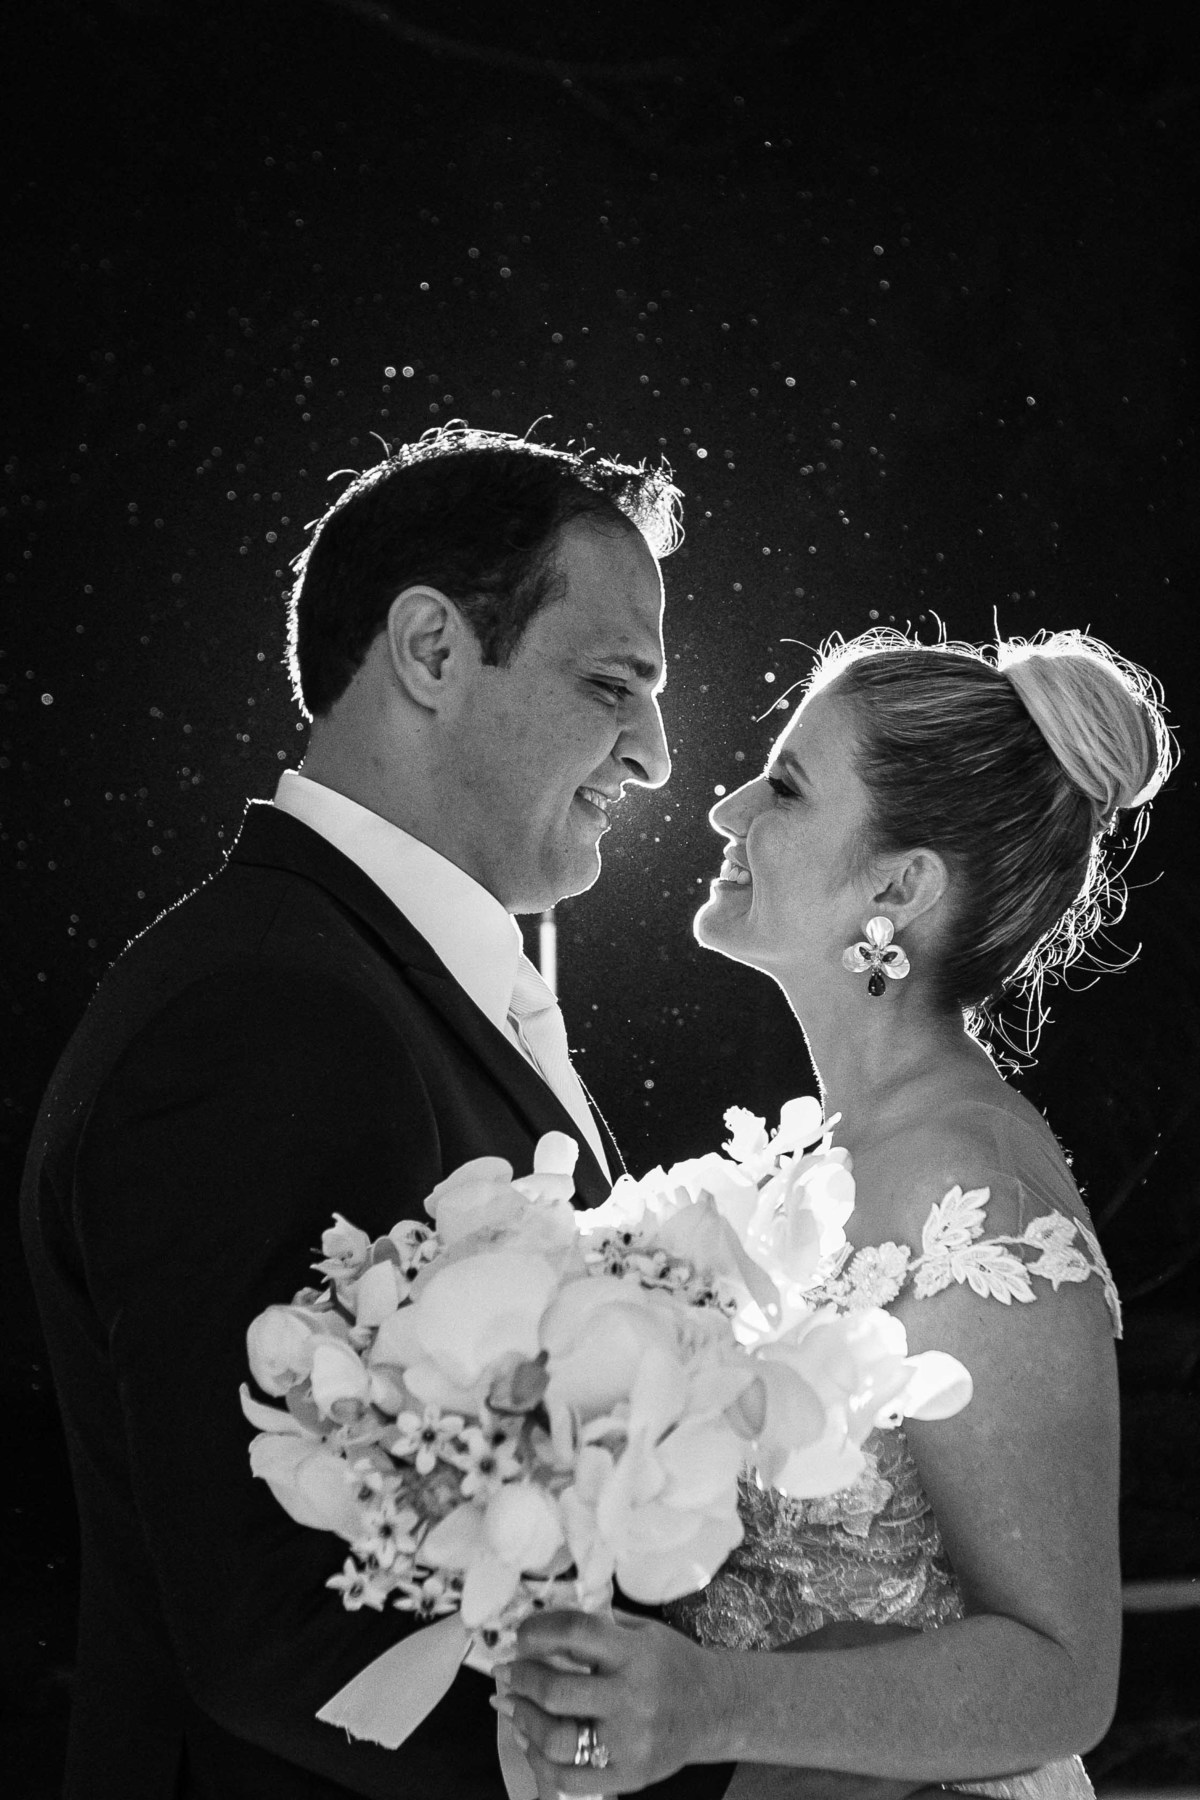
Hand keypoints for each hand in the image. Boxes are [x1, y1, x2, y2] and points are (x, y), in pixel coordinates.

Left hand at [499, 1607, 727, 1794]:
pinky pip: (569, 1778)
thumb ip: (599, 1626)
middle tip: (509, 1671)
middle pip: (557, 1690)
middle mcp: (632, 1697)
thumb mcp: (643, 1632)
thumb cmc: (673, 1663)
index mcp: (635, 1653)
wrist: (716, 1708)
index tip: (521, 1634)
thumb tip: (543, 1623)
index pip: (575, 1632)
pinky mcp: (628, 1775)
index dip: (539, 1630)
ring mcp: (629, 1742)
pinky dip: (540, 1761)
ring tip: (511, 1706)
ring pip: (556, 1739)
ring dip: (523, 1720)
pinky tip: (530, 1741)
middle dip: (522, 1678)